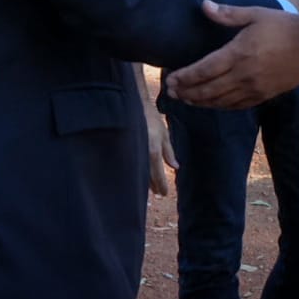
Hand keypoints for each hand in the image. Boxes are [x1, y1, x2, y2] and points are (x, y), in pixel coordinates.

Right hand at [133, 63, 176, 197]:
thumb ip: (168, 152)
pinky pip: (129, 166)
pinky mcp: (123, 151)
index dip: (161, 187)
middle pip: (146, 179)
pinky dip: (134, 173)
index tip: (164, 194)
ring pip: (137, 174)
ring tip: (149, 187)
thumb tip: (175, 167)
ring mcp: (131, 153)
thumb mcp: (163, 133)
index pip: (157, 176)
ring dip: (143, 182)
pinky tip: (137, 175)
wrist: (131, 104)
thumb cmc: (150, 117)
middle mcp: (141, 154)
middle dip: (152, 186)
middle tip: (156, 193)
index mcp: (152, 150)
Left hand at [167, 1, 298, 108]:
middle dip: (187, 92)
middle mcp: (244, 74)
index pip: (204, 70)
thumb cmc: (284, 26)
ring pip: (220, 101)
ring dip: (200, 102)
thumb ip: (228, 14)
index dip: (185, 77)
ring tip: (186, 100)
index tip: (171, 79)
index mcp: (238, 53)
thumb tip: (204, 6)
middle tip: (171, 92)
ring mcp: (254, 87)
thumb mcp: (255, 14)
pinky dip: (220, 106)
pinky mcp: (264, 95)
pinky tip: (212, 103)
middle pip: (208, 89)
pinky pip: (237, 105)